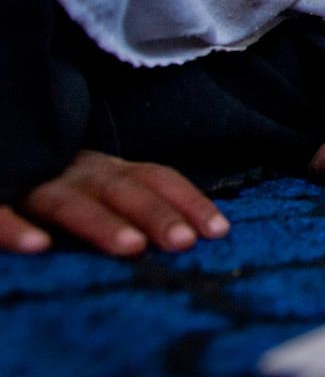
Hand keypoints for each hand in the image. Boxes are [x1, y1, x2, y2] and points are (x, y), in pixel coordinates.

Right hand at [0, 150, 227, 255]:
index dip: (188, 200)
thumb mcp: (100, 193)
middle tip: (184, 242)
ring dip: (101, 223)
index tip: (220, 231)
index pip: (156, 178)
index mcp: (107, 172)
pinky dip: (16, 229)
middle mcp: (77, 173)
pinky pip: (1, 214)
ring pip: (69, 202)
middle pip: (121, 189)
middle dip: (155, 214)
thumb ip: (135, 208)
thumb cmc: (60, 190)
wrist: (5, 159)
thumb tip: (192, 237)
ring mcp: (36, 184)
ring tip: (132, 247)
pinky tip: (38, 248)